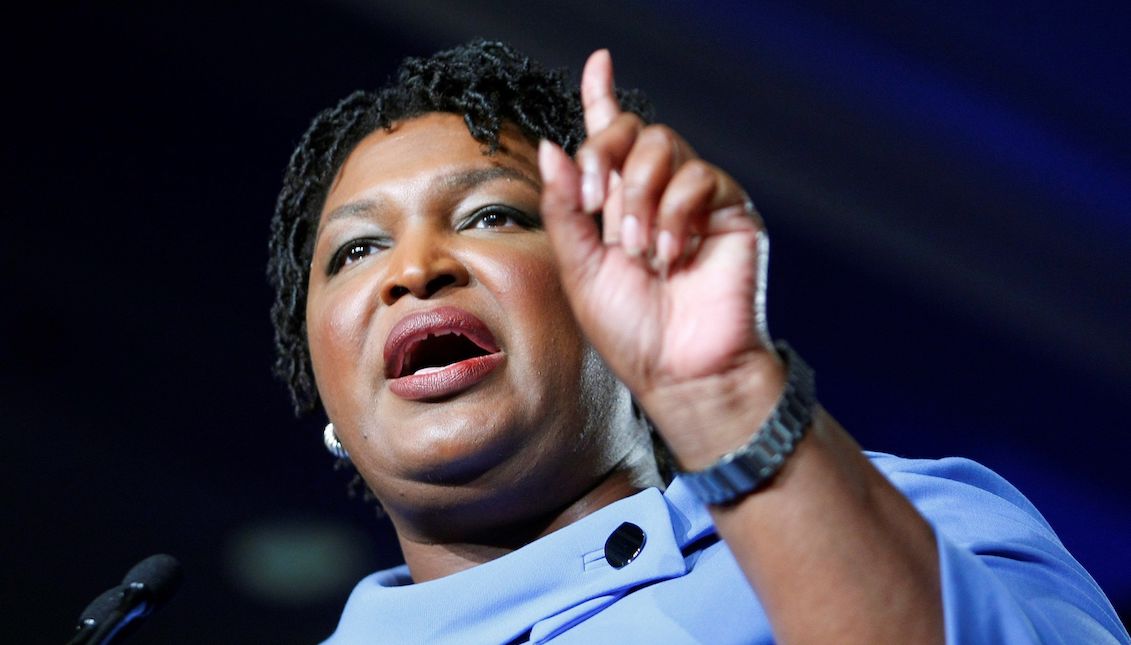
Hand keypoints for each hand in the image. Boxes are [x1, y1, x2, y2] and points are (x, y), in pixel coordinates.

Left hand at [538, 50, 780, 458]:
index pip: (611, 138)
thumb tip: (552, 146)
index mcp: (616, 205)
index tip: (599, 61)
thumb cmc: (632, 331)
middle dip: (604, 157)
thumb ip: (565, 208)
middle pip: (632, 130)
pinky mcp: (729, 211)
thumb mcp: (580, 270)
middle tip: (597, 207)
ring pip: (664, 145)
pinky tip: (671, 253)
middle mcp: (656, 194)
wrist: (681, 371)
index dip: (602, 96)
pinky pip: (699, 177)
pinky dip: (675, 213)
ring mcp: (694, 200)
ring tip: (639, 249)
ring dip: (640, 196)